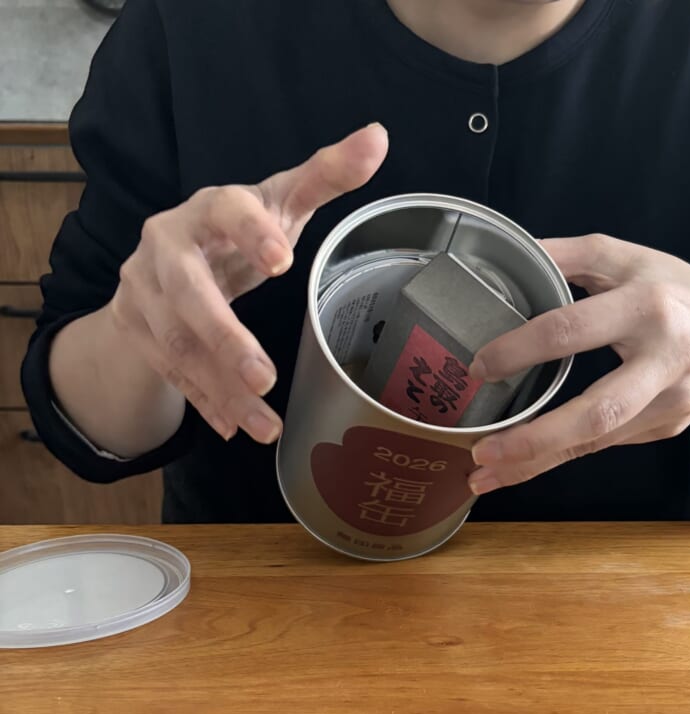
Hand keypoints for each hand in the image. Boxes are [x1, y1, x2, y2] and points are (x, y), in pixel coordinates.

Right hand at [108, 123, 388, 443]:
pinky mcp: (139, 331)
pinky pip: (172, 373)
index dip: (250, 234)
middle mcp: (165, 248)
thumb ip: (326, 175)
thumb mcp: (278, 201)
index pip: (223, 210)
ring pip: (180, 346)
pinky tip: (234, 428)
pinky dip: (205, 403)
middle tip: (265, 377)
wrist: (163, 262)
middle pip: (188, 295)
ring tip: (264, 426)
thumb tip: (379, 137)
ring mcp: (144, 293)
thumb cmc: (235, 231)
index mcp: (205, 210)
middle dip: (225, 338)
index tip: (283, 260)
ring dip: (222, 389)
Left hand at [467, 234, 689, 494]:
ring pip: (596, 440)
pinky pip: (602, 446)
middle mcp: (664, 360)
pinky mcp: (664, 428)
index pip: (573, 329)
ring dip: (536, 463)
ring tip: (485, 476)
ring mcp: (668, 402)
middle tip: (483, 449)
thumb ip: (570, 255)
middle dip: (537, 437)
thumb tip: (509, 250)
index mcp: (648, 306)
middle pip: (598, 410)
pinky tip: (518, 467)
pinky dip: (556, 459)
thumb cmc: (676, 292)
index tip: (479, 366)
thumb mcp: (629, 259)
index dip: (521, 349)